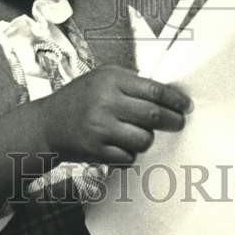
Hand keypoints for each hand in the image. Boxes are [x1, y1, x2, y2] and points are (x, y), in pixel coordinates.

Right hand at [38, 65, 191, 165]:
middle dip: (173, 121)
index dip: (175, 100)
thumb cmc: (80, 98)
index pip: (154, 90)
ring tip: (140, 133)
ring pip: (144, 139)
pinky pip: (129, 157)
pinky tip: (122, 145)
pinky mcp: (97, 150)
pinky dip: (130, 153)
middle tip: (179, 123)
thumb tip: (167, 93)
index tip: (186, 106)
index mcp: (111, 80)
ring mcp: (101, 128)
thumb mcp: (102, 78)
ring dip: (148, 139)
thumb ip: (131, 82)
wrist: (48, 124)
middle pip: (153, 115)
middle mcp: (106, 102)